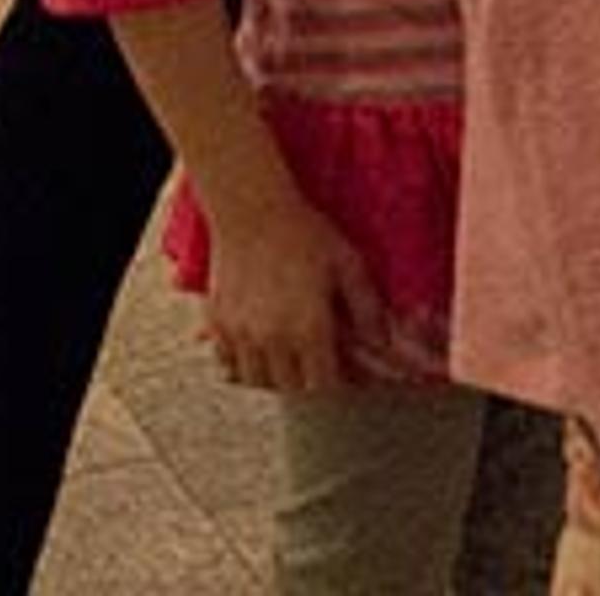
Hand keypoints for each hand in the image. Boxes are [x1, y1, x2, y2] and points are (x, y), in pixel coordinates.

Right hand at [200, 194, 385, 396]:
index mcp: (308, 328)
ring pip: (257, 381)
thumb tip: (382, 341)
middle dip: (309, 381)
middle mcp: (272, 340)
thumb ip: (367, 307)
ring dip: (276, 377)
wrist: (252, 212)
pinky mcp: (217, 326)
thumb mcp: (348, 264)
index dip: (340, 382)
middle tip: (320, 362)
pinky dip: (243, 365)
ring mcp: (240, 336)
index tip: (347, 372)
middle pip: (291, 387)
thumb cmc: (304, 234)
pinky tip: (259, 347)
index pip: (324, 382)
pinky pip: (227, 363)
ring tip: (290, 357)